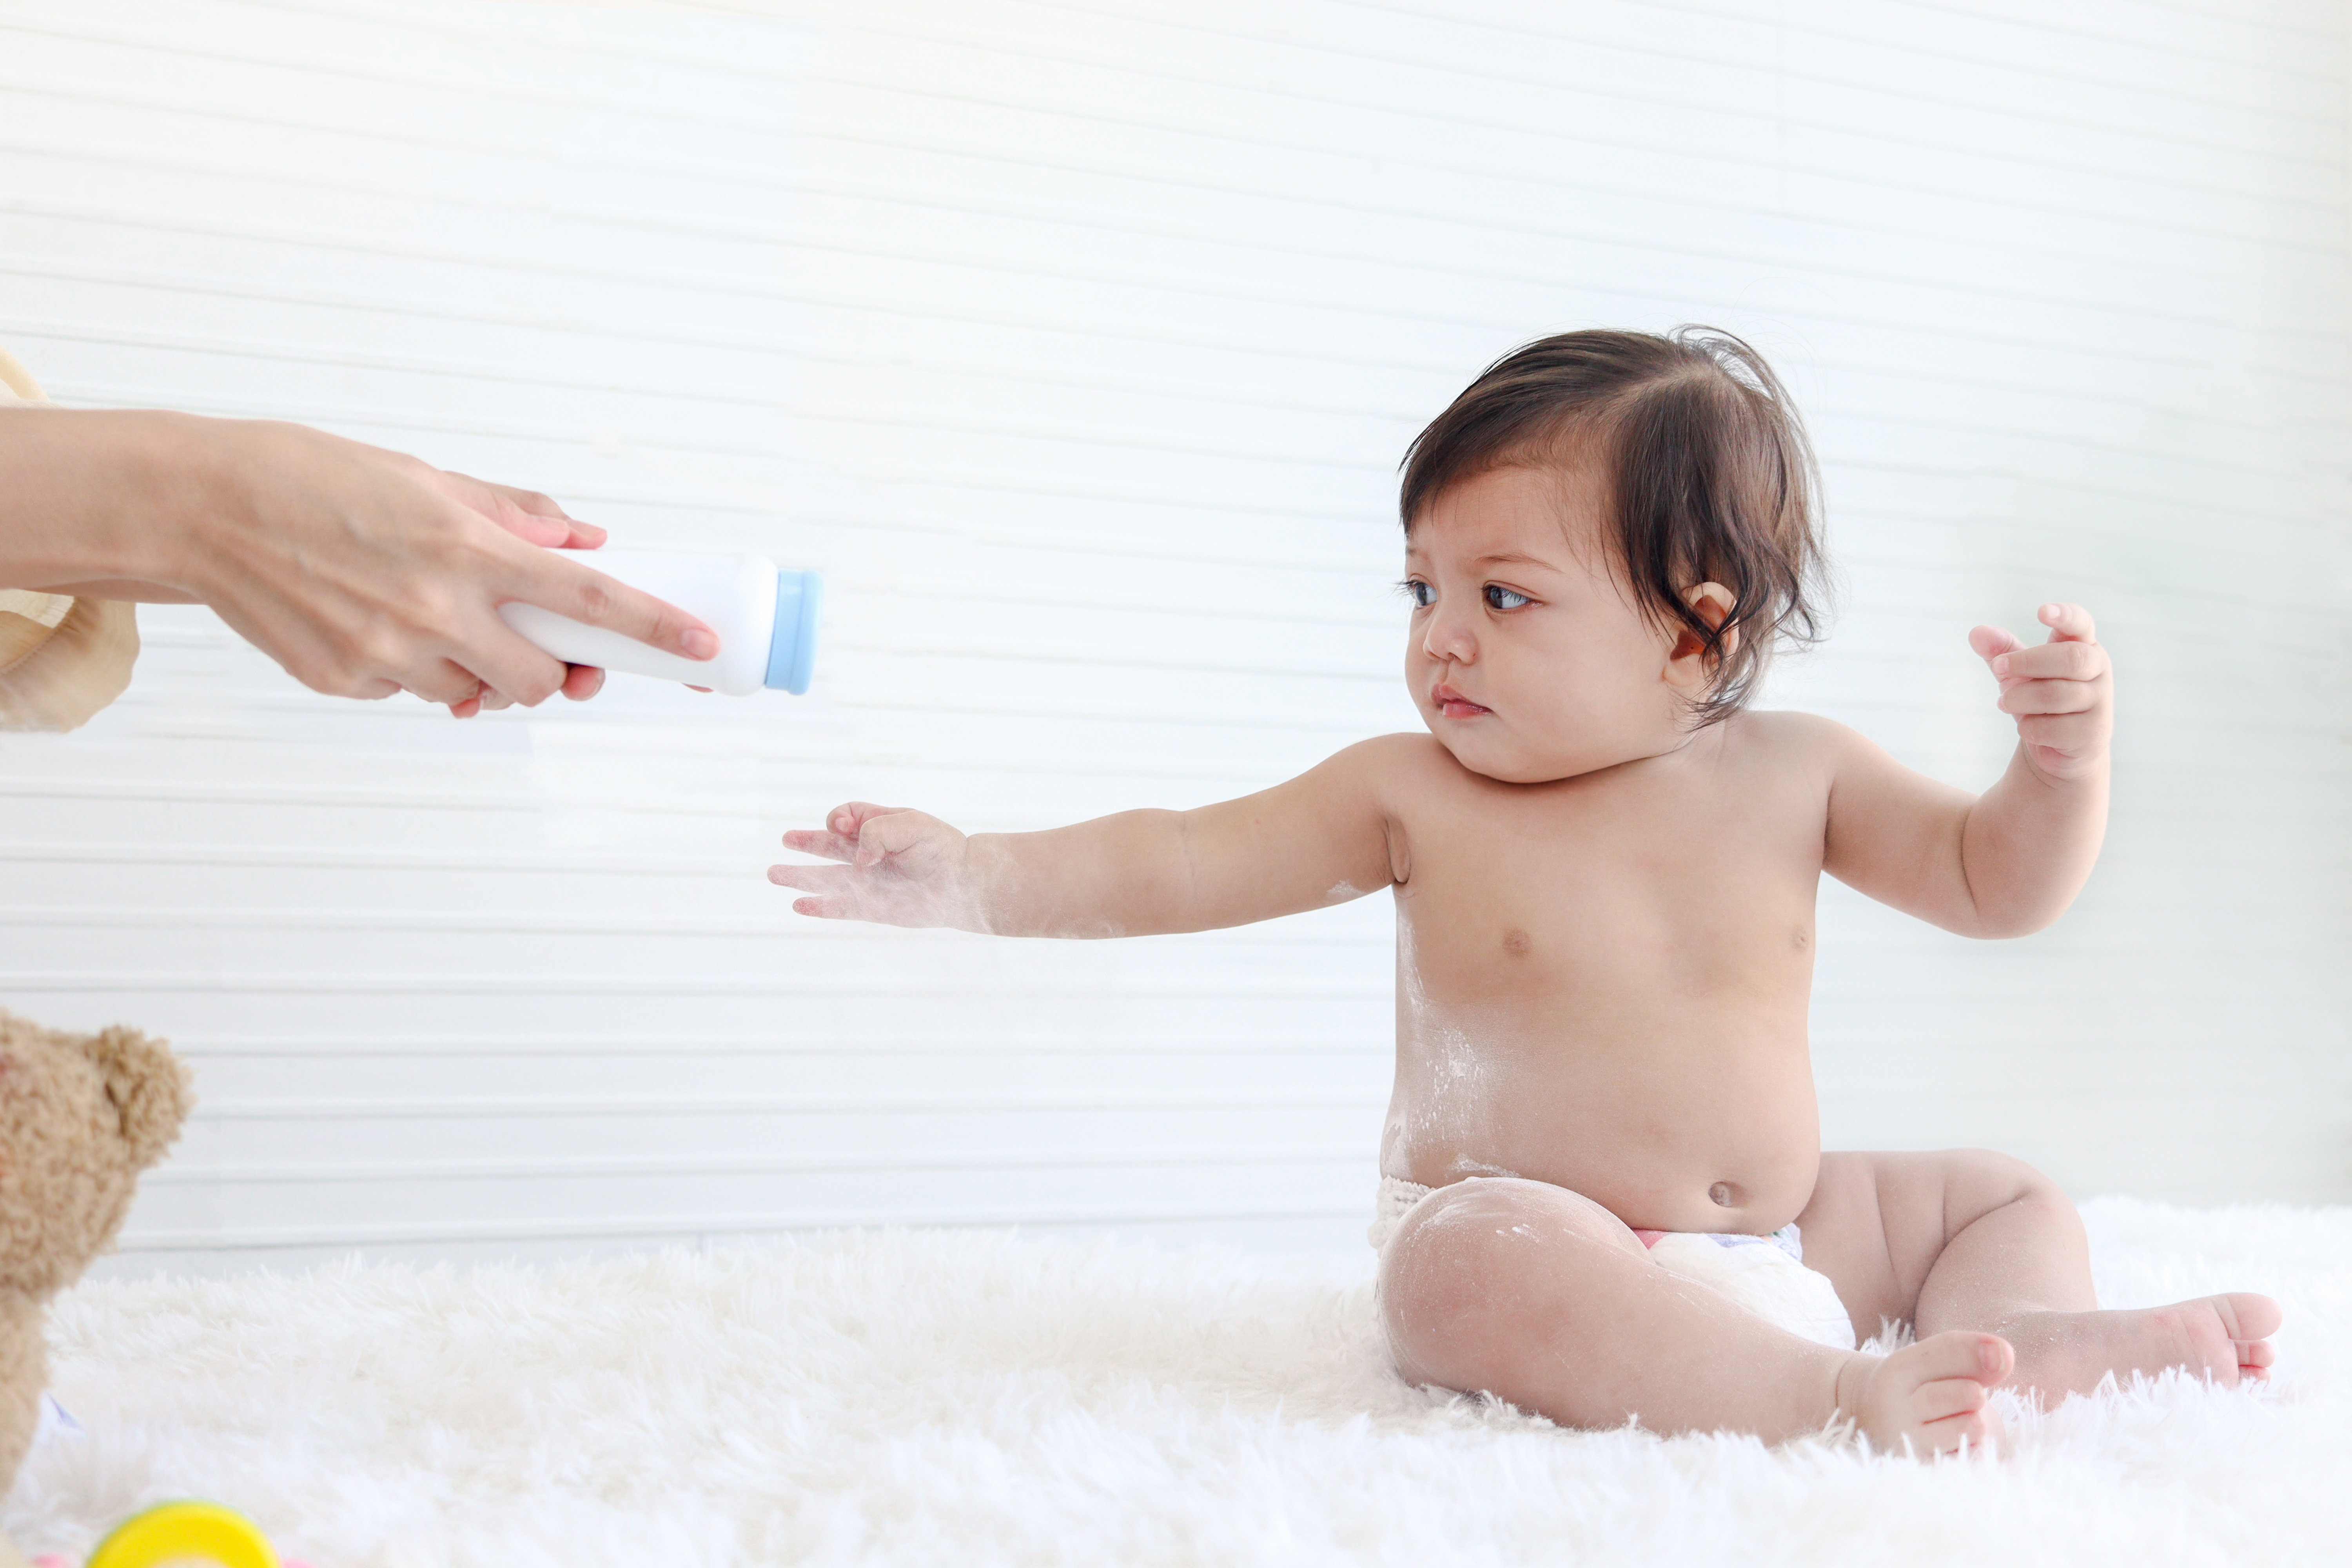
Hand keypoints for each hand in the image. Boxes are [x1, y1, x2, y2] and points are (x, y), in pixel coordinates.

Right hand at [165, 416, 715, 714]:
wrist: (202, 506)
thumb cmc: (314, 479)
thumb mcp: (423, 478)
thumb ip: (513, 513)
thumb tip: (586, 536)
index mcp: (466, 547)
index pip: (587, 596)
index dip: (654, 626)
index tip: (703, 646)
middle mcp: (434, 607)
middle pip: (541, 677)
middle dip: (551, 670)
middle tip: (538, 645)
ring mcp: (387, 652)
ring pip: (477, 694)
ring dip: (479, 672)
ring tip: (434, 620)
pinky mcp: (345, 680)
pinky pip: (411, 693)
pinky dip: (412, 670)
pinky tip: (372, 622)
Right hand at [768, 802, 975, 927]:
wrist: (962, 883)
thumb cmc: (940, 848)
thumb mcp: (911, 824)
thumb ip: (877, 832)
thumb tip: (857, 860)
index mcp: (877, 826)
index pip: (845, 817)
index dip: (837, 819)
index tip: (843, 827)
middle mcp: (868, 853)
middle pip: (828, 845)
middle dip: (806, 842)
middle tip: (786, 839)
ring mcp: (867, 881)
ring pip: (826, 878)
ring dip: (800, 876)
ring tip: (774, 874)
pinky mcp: (871, 906)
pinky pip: (839, 907)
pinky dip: (819, 907)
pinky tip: (799, 906)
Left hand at [1968, 603, 2111, 781]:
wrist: (2060, 747)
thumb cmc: (2039, 699)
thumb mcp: (2018, 672)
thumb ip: (2000, 651)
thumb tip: (1976, 633)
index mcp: (2082, 646)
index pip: (2081, 624)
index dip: (2066, 616)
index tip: (2042, 611)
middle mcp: (2098, 669)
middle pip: (2070, 658)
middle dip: (2026, 663)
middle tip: (1997, 669)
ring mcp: (2100, 701)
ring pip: (2056, 694)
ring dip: (2019, 699)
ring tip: (2004, 702)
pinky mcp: (2094, 732)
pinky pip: (2052, 728)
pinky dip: (2029, 727)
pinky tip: (2027, 727)